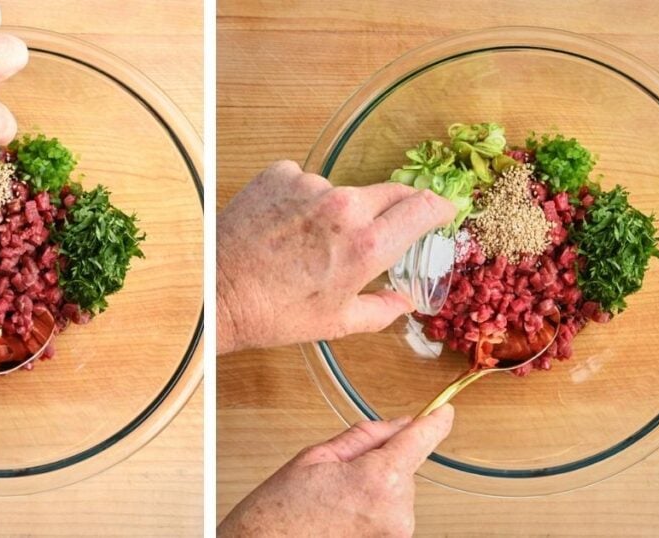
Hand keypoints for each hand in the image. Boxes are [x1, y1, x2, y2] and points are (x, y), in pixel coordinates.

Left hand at [217, 160, 456, 352]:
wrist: (216, 291)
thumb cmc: (275, 313)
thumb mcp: (337, 322)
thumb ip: (382, 309)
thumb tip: (404, 302)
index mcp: (368, 244)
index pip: (424, 207)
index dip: (439, 207)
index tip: (442, 211)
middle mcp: (345, 206)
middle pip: (391, 192)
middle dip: (396, 208)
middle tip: (382, 228)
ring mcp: (311, 185)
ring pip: (343, 191)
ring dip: (339, 210)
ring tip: (309, 242)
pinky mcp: (280, 174)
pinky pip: (305, 182)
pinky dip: (303, 200)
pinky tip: (283, 227)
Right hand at [218, 405, 454, 537]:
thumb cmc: (280, 511)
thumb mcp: (317, 457)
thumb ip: (365, 437)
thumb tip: (400, 425)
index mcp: (379, 479)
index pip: (420, 439)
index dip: (434, 421)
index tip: (444, 412)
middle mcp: (397, 511)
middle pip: (403, 469)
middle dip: (380, 464)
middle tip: (338, 476)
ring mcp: (396, 534)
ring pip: (397, 493)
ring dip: (375, 490)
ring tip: (335, 502)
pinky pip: (391, 514)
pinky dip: (373, 509)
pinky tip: (343, 516)